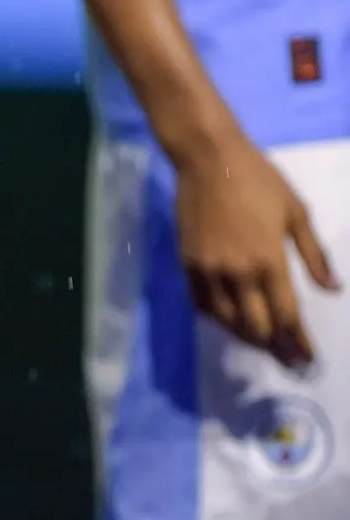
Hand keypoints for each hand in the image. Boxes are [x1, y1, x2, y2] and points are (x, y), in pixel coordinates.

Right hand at [177, 131, 339, 367]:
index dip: (299, 341)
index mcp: (269, 260)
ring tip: (261, 343)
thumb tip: (333, 290)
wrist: (207, 158)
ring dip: (246, 336)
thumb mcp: (297, 212)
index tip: (307, 360)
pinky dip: (217, 318)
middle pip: (257, 326)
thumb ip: (315, 255)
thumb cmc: (259, 180)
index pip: (287, 315)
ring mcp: (208, 270)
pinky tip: (229, 320)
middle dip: (275, 347)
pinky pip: (201, 303)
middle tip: (287, 360)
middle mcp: (237, 273)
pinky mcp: (187, 263)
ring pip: (227, 320)